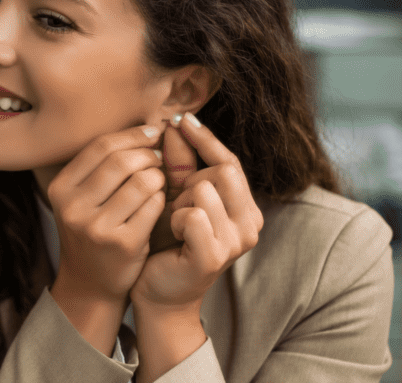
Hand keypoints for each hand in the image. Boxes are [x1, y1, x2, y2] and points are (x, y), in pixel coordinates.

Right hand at [45, 125, 166, 354]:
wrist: (90, 282)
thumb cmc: (92, 231)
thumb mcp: (81, 198)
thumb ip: (101, 166)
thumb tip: (145, 126)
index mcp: (61, 188)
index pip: (100, 147)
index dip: (132, 135)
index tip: (153, 132)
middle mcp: (73, 206)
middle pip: (121, 160)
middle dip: (148, 154)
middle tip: (159, 158)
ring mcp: (96, 227)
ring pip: (141, 181)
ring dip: (158, 176)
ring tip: (159, 181)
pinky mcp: (122, 243)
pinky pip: (153, 205)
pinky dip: (162, 199)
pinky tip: (160, 202)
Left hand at [132, 112, 263, 309]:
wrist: (158, 290)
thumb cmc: (166, 242)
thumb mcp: (174, 197)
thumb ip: (178, 164)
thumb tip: (175, 123)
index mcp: (245, 207)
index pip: (230, 162)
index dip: (205, 138)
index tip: (181, 118)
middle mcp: (250, 224)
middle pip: (221, 171)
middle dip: (189, 180)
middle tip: (174, 201)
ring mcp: (236, 242)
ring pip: (204, 191)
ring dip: (179, 202)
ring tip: (173, 222)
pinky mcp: (215, 256)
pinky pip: (192, 215)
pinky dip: (175, 219)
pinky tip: (172, 234)